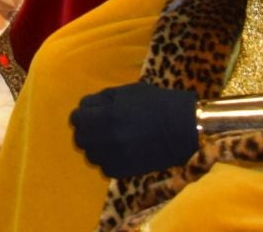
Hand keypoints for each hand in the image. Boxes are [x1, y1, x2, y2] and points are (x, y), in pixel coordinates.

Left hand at [70, 82, 198, 178]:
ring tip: (109, 140)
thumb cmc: (157, 104)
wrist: (185, 128)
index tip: (91, 113)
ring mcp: (118, 156)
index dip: (82, 114)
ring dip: (96, 147)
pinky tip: (119, 152)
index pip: (77, 118)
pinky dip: (108, 161)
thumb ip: (102, 99)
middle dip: (86, 131)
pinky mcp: (128, 170)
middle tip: (98, 127)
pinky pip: (106, 169)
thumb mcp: (127, 92)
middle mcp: (109, 137)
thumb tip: (85, 108)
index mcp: (108, 115)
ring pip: (91, 156)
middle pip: (80, 138)